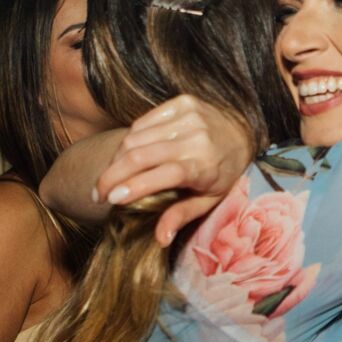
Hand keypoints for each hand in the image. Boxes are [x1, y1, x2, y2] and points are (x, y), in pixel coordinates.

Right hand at [91, 96, 254, 245]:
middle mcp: (195, 137)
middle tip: (97, 193)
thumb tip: (160, 239)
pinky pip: (142, 122)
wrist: (244, 132)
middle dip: (111, 175)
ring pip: (136, 137)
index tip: (109, 199)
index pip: (162, 175)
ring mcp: (188, 116)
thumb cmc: (223, 172)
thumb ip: (182, 215)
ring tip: (110, 177)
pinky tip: (125, 156)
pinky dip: (130, 140)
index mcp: (204, 165)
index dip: (133, 186)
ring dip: (116, 159)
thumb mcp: (209, 199)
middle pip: (140, 155)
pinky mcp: (181, 103)